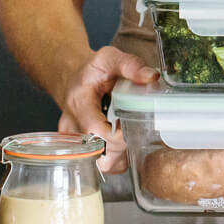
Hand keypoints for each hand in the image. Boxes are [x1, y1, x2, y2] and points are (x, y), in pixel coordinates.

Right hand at [57, 46, 159, 173]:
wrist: (72, 79)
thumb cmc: (92, 71)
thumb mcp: (110, 58)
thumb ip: (130, 65)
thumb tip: (151, 77)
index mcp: (78, 103)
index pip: (96, 131)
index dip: (119, 136)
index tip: (134, 127)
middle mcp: (71, 126)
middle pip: (100, 153)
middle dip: (124, 146)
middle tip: (135, 129)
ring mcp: (73, 142)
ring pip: (101, 164)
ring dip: (121, 154)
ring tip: (127, 134)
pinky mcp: (79, 151)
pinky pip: (101, 165)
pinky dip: (117, 158)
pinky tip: (122, 141)